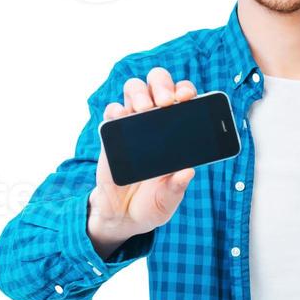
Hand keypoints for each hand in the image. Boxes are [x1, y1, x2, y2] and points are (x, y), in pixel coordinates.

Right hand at [89, 67, 197, 245]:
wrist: (123, 216)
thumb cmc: (153, 202)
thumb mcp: (169, 198)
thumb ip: (176, 187)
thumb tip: (188, 172)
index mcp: (178, 131)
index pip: (184, 97)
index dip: (186, 90)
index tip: (187, 98)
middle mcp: (156, 121)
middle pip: (158, 83)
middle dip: (163, 85)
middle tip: (165, 102)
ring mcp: (133, 124)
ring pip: (135, 89)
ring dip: (140, 92)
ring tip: (144, 109)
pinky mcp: (112, 133)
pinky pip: (112, 111)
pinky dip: (116, 109)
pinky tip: (122, 116)